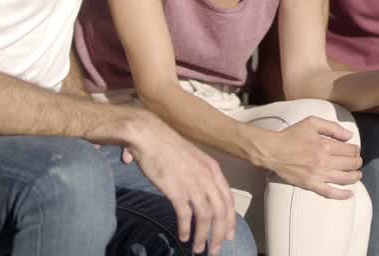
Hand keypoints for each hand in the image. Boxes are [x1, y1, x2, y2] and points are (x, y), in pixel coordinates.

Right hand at [122, 111, 235, 254]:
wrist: (149, 135)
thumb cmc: (167, 145)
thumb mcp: (192, 158)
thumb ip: (199, 174)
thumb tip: (198, 192)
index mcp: (213, 169)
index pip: (228, 200)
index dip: (229, 220)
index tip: (227, 235)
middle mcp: (208, 177)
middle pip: (221, 212)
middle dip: (219, 234)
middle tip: (215, 249)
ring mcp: (193, 183)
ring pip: (206, 217)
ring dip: (203, 236)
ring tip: (199, 248)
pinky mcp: (176, 190)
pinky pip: (186, 216)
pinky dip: (186, 229)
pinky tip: (183, 236)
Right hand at [261, 117, 362, 199]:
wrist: (273, 151)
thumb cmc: (291, 135)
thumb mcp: (312, 123)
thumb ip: (332, 127)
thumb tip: (349, 135)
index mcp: (325, 145)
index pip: (350, 150)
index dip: (355, 149)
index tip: (354, 149)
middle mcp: (324, 161)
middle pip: (350, 164)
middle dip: (357, 162)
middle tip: (356, 161)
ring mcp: (317, 175)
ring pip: (344, 179)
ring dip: (354, 177)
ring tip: (358, 174)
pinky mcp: (310, 185)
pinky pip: (329, 192)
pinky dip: (342, 195)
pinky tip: (350, 194)